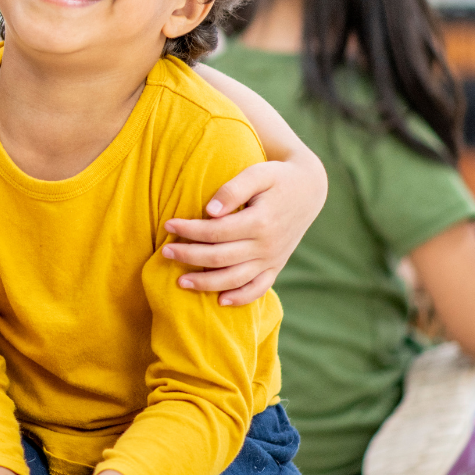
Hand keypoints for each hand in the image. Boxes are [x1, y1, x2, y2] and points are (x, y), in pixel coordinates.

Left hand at [161, 158, 320, 305]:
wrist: (309, 189)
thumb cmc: (277, 177)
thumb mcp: (257, 174)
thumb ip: (233, 190)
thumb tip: (209, 212)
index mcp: (260, 221)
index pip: (216, 231)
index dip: (190, 230)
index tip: (168, 225)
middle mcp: (267, 245)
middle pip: (220, 258)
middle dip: (189, 257)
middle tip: (165, 253)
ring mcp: (272, 259)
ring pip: (235, 279)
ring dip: (206, 283)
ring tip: (180, 282)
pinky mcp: (276, 266)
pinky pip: (259, 288)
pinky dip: (240, 298)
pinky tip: (219, 301)